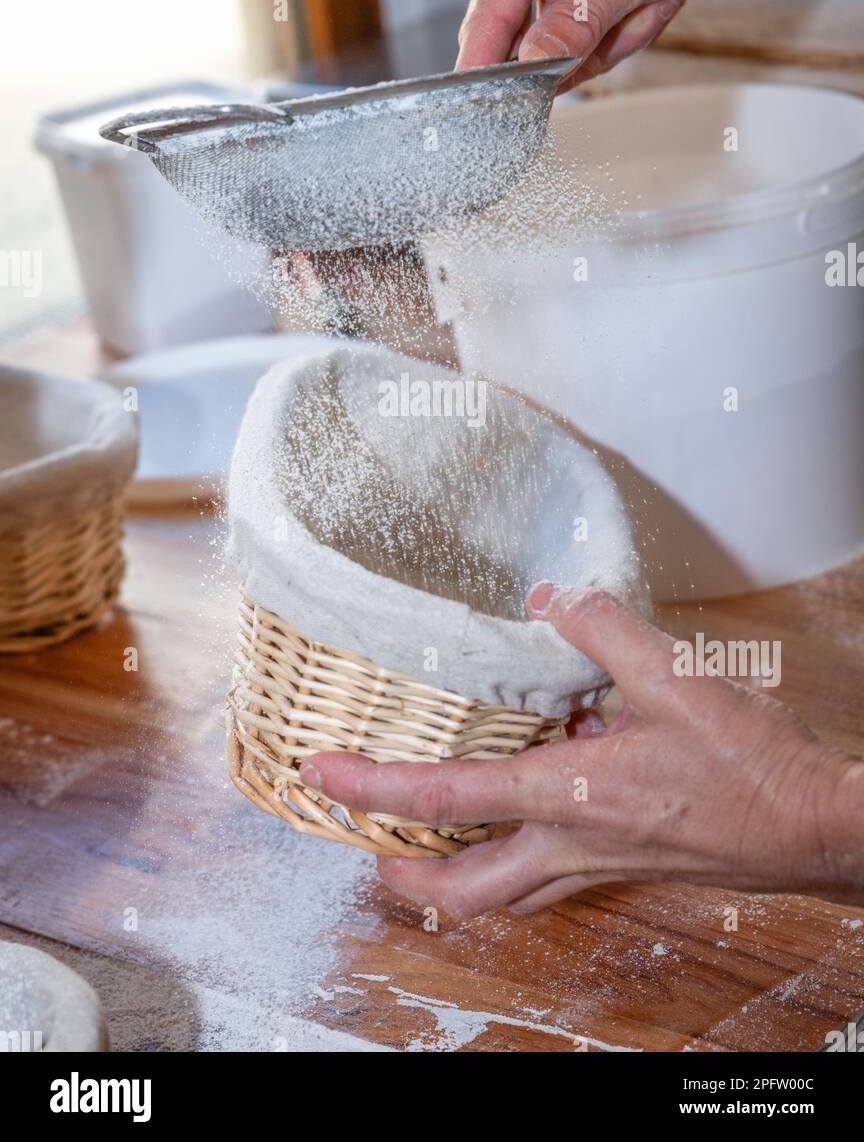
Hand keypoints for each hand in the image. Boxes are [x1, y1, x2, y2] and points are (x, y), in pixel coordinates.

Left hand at [301, 586, 862, 918]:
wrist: (815, 828)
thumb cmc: (751, 764)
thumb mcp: (676, 675)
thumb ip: (602, 628)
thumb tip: (550, 594)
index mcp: (569, 798)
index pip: (447, 797)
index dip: (372, 787)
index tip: (319, 774)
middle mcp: (572, 847)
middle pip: (463, 892)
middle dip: (405, 876)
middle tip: (370, 846)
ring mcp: (599, 867)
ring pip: (504, 897)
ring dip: (453, 878)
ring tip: (427, 842)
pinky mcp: (626, 867)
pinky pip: (549, 877)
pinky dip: (515, 855)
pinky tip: (530, 806)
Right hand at [456, 0, 863, 85]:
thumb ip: (575, 20)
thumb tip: (530, 63)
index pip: (490, 10)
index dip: (487, 65)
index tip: (490, 111)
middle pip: (525, 38)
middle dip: (579, 47)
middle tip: (622, 25)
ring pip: (563, 50)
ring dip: (614, 40)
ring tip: (653, 0)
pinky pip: (592, 45)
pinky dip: (629, 34)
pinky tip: (659, 0)